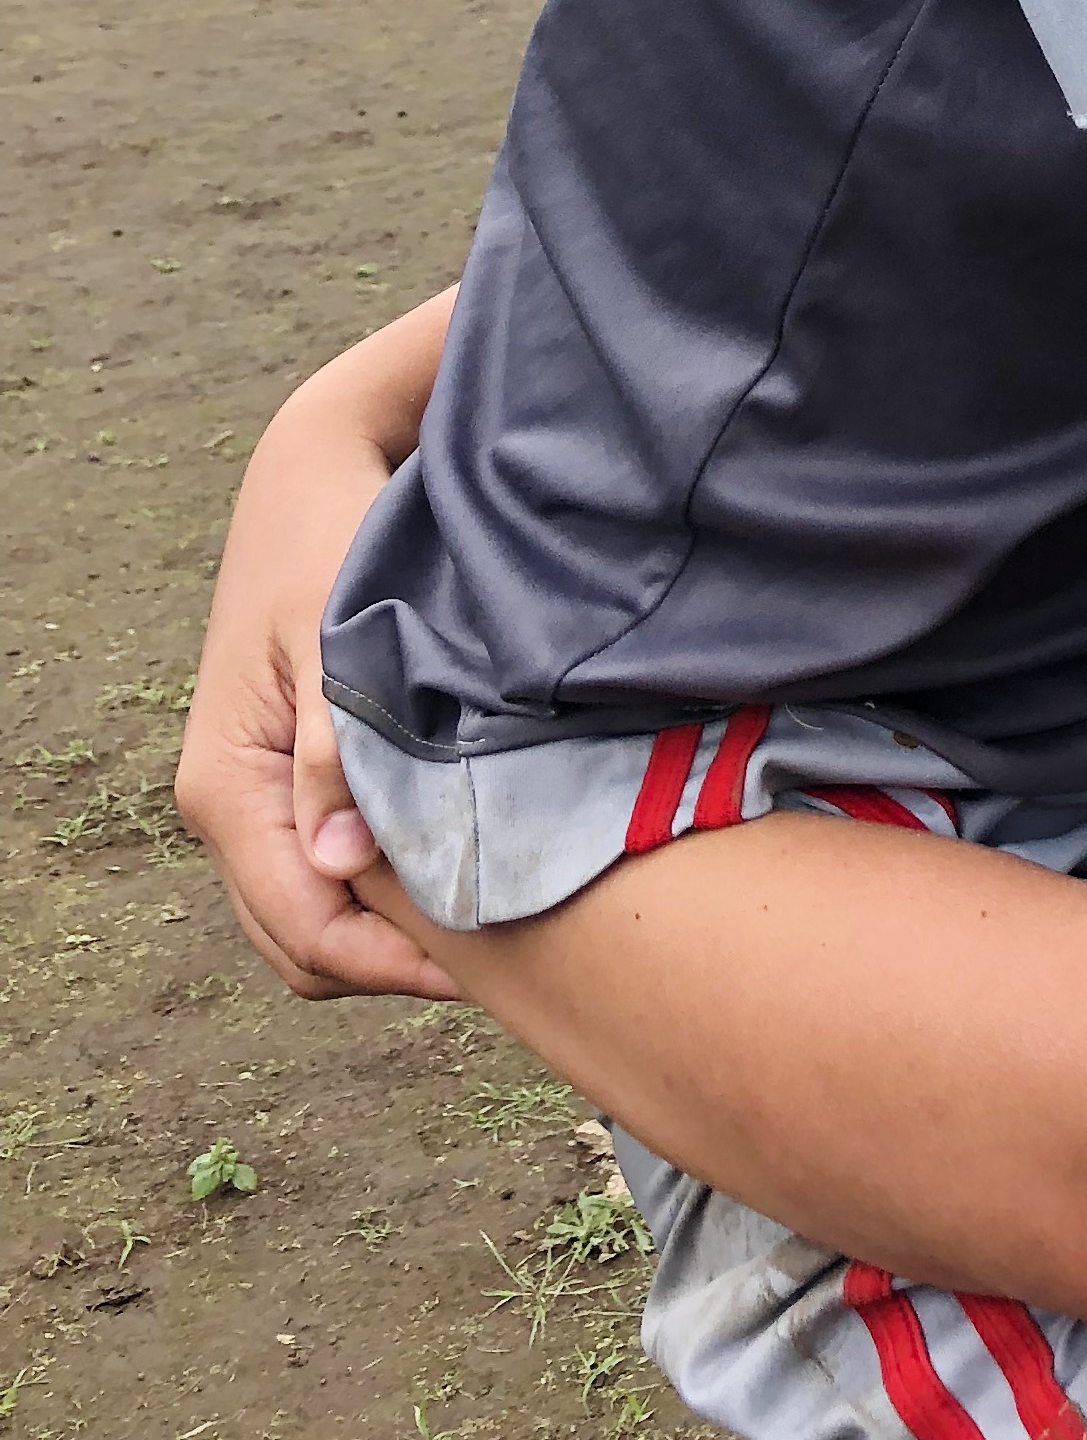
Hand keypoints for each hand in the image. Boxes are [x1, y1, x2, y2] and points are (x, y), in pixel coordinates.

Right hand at [175, 308, 458, 1000]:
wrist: (312, 475)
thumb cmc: (331, 545)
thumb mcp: (336, 640)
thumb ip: (336, 752)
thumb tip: (341, 863)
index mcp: (228, 787)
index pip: (303, 925)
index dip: (391, 961)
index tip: (484, 964)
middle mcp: (229, 808)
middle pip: (302, 943)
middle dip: (393, 963)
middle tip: (505, 956)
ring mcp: (256, 801)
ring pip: (313, 919)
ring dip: (390, 934)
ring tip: (491, 918)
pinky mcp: (291, 783)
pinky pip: (329, 873)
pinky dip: (385, 894)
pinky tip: (458, 868)